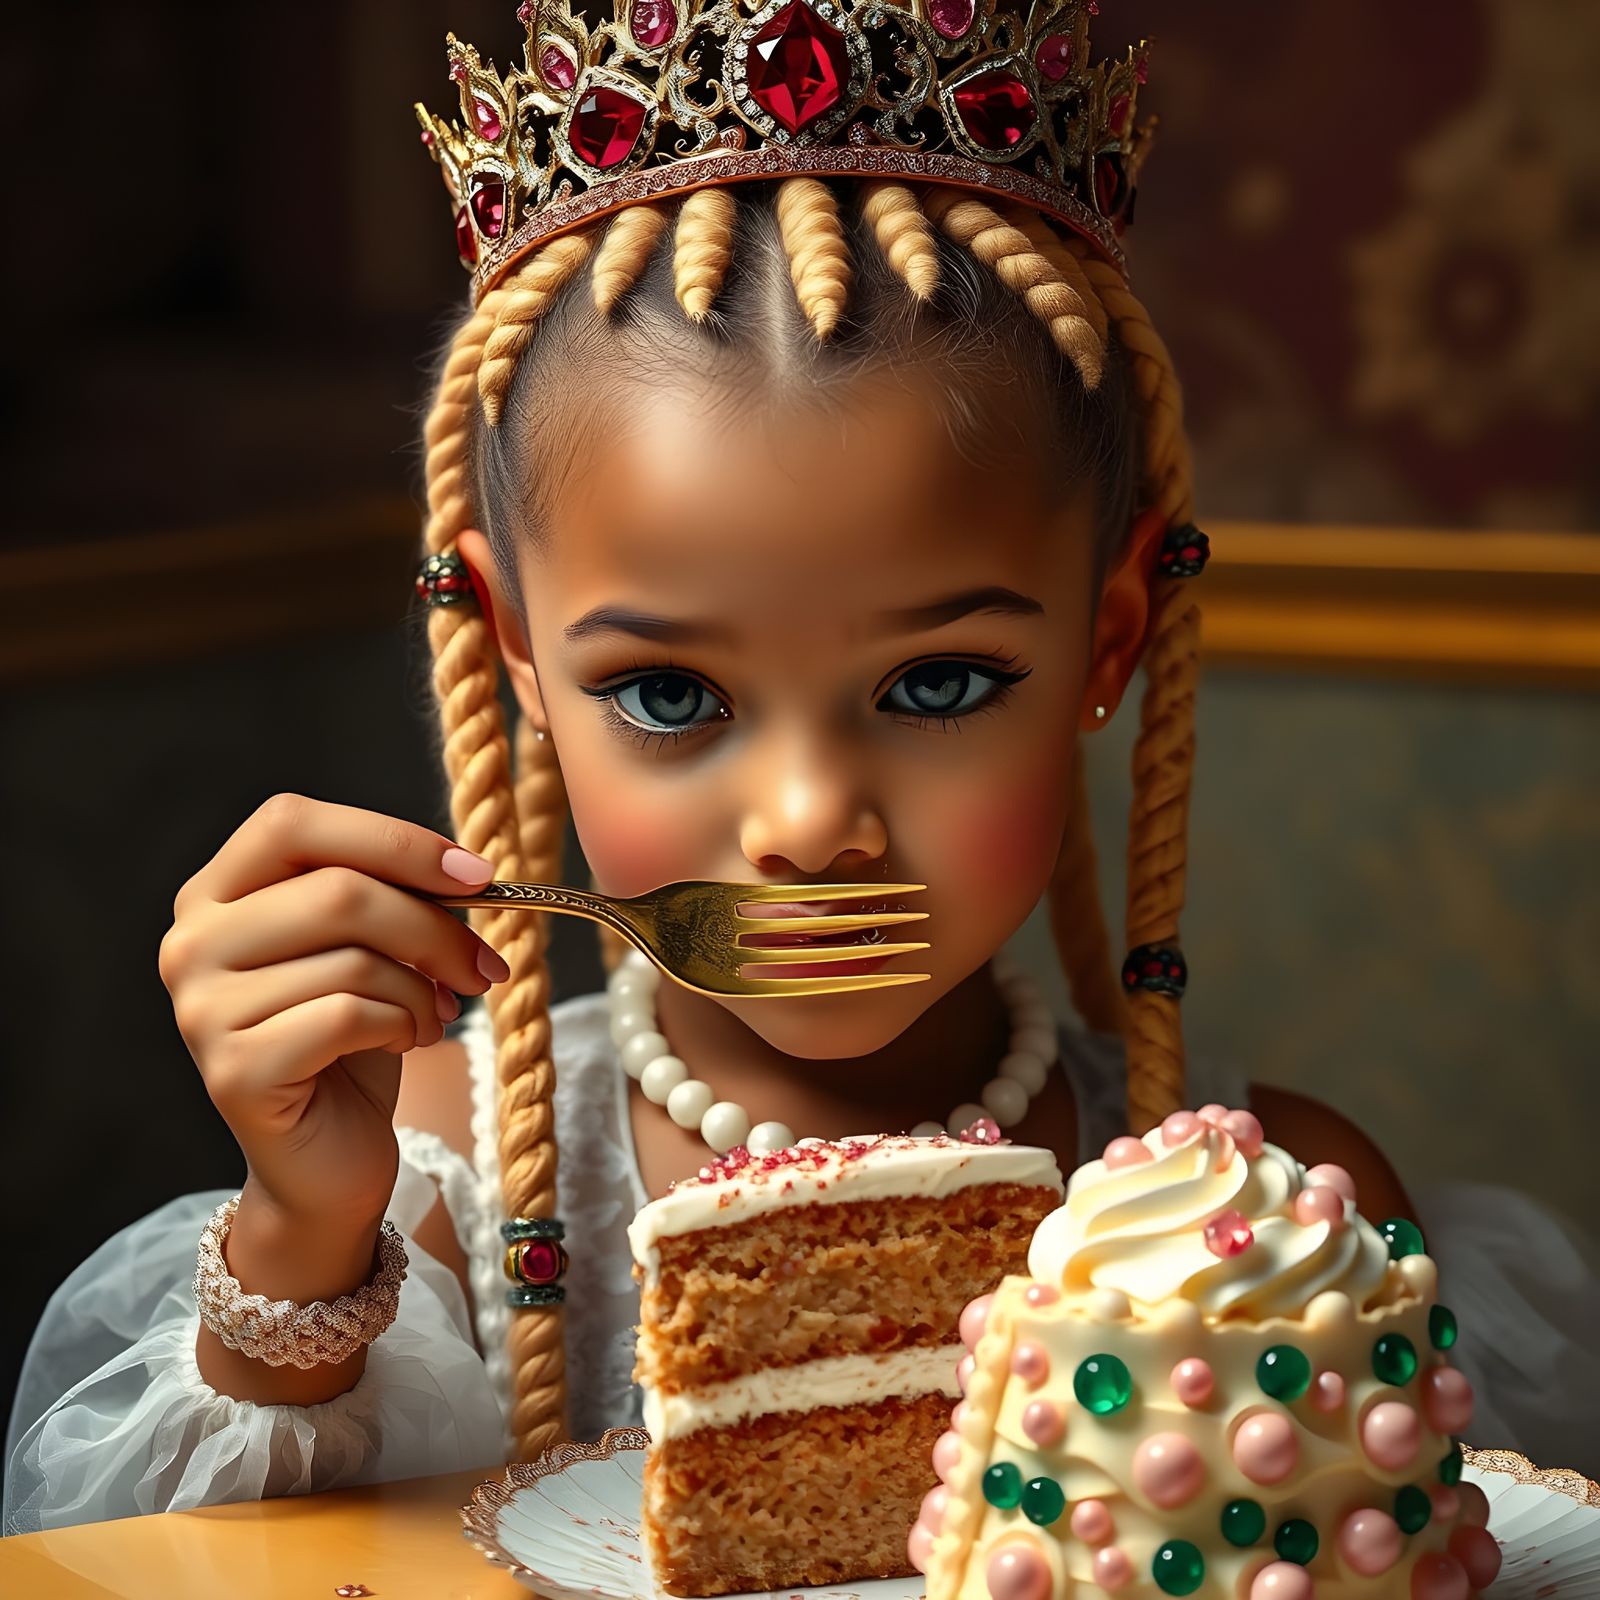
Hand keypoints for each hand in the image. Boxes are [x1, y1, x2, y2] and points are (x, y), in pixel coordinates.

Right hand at [161, 793, 508, 1225]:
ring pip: (352, 959)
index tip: (475, 874)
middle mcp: (190, 943)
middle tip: (483, 963)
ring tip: (434, 1014)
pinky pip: (347, 1016)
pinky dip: (402, 1024)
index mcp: (215, 893)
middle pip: (337, 892)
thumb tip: (464, 871)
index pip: (292, 822)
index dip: (393, 840)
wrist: (327, 1159)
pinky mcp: (233, 1071)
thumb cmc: (352, 1041)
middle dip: (433, 926)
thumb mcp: (369, 948)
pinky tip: (410, 1041)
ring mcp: (201, 1010)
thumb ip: (388, 895)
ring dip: (422, 988)